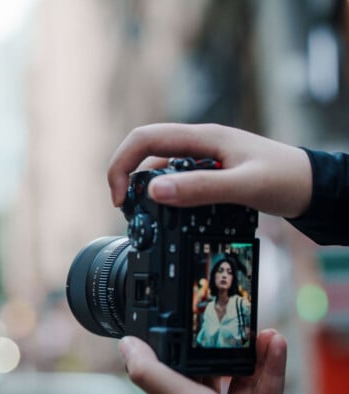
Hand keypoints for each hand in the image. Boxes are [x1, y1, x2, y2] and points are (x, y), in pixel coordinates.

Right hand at [108, 123, 312, 217]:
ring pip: (157, 166)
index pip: (143, 138)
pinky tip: (168, 214)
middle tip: (124, 208)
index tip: (119, 197)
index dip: (121, 164)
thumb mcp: (243, 186)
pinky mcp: (208, 171)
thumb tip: (154, 191)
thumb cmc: (287, 180)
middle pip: (144, 150)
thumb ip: (199, 188)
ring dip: (143, 187)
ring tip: (143, 216)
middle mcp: (198, 143)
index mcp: (202, 137)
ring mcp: (202, 157)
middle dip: (125, 175)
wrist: (314, 186)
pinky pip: (174, 178)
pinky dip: (163, 194)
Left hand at [118, 329, 305, 393]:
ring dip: (253, 353)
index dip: (188, 347)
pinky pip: (268, 387)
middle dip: (225, 347)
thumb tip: (126, 345)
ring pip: (244, 377)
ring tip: (262, 330)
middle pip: (215, 371)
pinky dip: (272, 366)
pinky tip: (276, 344)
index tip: (197, 323)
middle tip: (233, 324)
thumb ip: (153, 373)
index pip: (180, 371)